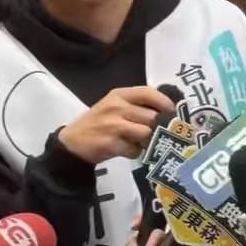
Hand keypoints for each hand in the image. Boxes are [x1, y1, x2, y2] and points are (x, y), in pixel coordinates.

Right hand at [58, 87, 174, 164]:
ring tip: (141, 143)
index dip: (164, 102)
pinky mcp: (111, 143)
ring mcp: (113, 125)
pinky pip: (134, 150)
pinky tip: (127, 150)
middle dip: (158, 127)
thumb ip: (134, 106)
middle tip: (160, 133)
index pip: (148, 92)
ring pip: (146, 133)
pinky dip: (135, 152)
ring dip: (147, 141)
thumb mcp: (112, 106)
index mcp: (118, 95)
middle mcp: (116, 107)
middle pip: (151, 116)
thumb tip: (165, 113)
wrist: (73, 142)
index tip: (173, 111)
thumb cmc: (97, 123)